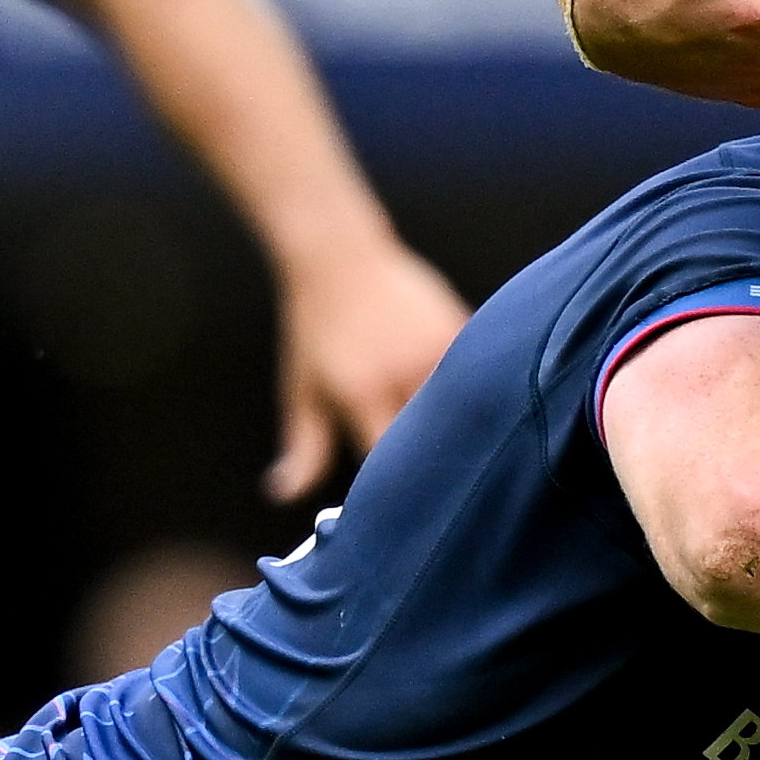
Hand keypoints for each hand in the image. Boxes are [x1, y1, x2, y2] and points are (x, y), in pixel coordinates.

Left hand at [267, 236, 468, 502]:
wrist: (339, 254)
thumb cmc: (314, 327)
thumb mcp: (300, 389)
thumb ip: (302, 447)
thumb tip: (283, 494)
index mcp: (362, 390)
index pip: (388, 458)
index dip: (393, 487)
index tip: (394, 505)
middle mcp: (404, 369)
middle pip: (433, 440)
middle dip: (431, 466)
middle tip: (436, 494)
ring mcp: (437, 345)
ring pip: (462, 410)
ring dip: (458, 433)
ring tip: (462, 458)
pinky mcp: (460, 326)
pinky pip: (477, 376)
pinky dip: (473, 396)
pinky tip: (474, 413)